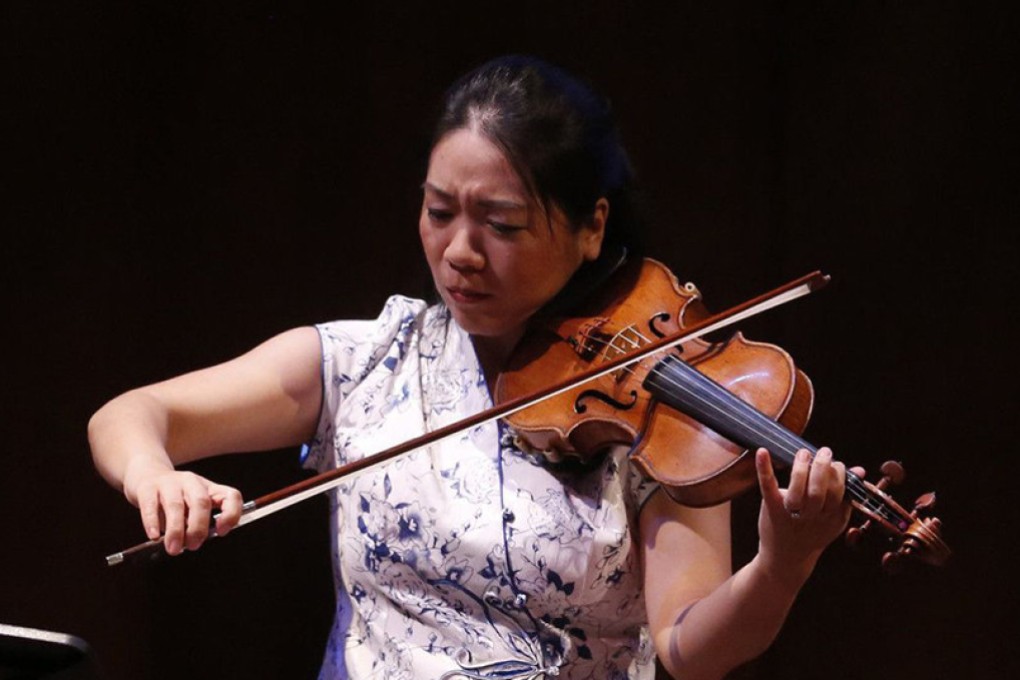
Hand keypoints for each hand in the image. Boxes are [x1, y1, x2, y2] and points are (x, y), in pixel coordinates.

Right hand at [125, 462, 243, 555]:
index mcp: (208, 488)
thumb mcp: (192, 507)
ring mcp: (169, 483)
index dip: (231, 513)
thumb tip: (193, 542)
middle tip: (193, 545)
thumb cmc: (175, 497)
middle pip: (201, 502)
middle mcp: (191, 482)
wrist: (147, 475)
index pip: (231, 496)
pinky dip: (152, 522)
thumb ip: (197, 523)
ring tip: (173, 548)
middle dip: (198, 527)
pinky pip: (150, 506)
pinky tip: (154, 536)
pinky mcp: (147, 488)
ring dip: (176, 530)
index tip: (222, 531)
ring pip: (175, 505)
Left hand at [754, 447, 862, 588]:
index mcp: (832, 517)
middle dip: (823, 467)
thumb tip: (859, 470)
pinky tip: (762, 452)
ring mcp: (792, 514)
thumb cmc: (810, 532)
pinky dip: (765, 468)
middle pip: (821, 491)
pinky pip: (768, 487)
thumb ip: (846, 495)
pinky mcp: (772, 509)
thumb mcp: (833, 518)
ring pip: (800, 490)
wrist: (786, 559)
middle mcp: (813, 517)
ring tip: (803, 453)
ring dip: (802, 467)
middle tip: (824, 451)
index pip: (840, 491)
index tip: (834, 462)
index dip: (839, 473)